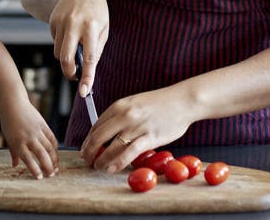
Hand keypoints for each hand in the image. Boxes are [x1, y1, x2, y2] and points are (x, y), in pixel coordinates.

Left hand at [0, 99, 58, 178]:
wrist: (13, 104)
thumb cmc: (8, 122)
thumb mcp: (8, 139)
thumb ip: (13, 153)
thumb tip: (15, 166)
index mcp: (17, 143)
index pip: (28, 160)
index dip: (35, 170)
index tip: (40, 178)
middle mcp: (28, 138)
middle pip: (42, 155)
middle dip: (48, 167)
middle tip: (51, 175)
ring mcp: (37, 131)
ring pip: (49, 147)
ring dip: (54, 159)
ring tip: (56, 168)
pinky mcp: (43, 125)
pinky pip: (51, 138)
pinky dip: (55, 148)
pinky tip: (56, 155)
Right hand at [48, 0, 107, 96]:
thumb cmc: (96, 11)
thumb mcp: (103, 28)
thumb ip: (95, 49)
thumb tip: (86, 71)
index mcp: (92, 27)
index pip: (89, 57)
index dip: (87, 77)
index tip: (84, 92)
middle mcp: (74, 24)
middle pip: (65, 58)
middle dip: (69, 72)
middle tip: (74, 76)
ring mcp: (61, 22)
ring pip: (58, 52)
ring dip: (66, 57)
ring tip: (76, 45)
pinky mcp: (52, 21)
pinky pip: (55, 42)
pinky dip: (62, 43)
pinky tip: (69, 31)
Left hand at [78, 86, 194, 172]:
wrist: (182, 101)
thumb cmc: (161, 103)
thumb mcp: (135, 104)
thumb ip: (121, 116)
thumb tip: (108, 134)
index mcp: (119, 105)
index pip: (96, 125)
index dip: (88, 140)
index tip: (86, 149)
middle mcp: (125, 115)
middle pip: (98, 137)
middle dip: (89, 152)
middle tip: (87, 161)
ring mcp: (136, 126)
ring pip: (111, 147)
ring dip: (101, 160)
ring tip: (98, 167)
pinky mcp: (149, 137)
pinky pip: (128, 153)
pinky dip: (117, 163)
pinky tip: (112, 169)